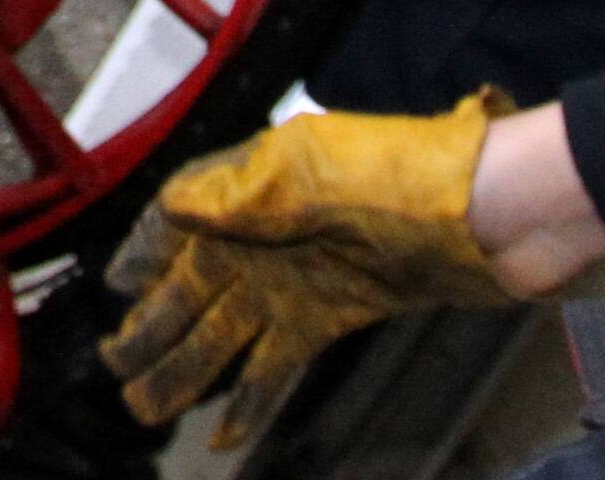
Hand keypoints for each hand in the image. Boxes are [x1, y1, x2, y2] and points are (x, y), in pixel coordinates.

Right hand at [100, 93, 516, 442]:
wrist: (491, 216)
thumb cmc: (402, 177)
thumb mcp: (311, 171)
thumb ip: (238, 196)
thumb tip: (170, 212)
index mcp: (252, 184)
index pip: (178, 220)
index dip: (143, 254)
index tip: (113, 289)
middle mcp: (265, 231)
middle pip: (194, 287)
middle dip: (153, 326)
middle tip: (118, 369)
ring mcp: (299, 278)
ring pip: (226, 332)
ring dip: (187, 371)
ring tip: (147, 409)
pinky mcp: (333, 315)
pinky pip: (278, 362)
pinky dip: (252, 398)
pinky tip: (225, 434)